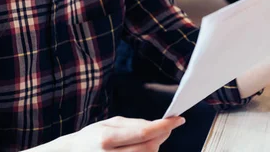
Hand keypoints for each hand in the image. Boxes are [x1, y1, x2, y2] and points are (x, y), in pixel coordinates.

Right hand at [63, 116, 184, 151]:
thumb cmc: (91, 138)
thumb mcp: (109, 124)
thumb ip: (134, 125)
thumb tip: (158, 126)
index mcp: (107, 138)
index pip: (144, 133)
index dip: (164, 126)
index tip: (178, 119)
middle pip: (150, 149)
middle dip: (162, 136)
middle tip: (166, 128)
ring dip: (154, 147)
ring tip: (146, 140)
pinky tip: (140, 148)